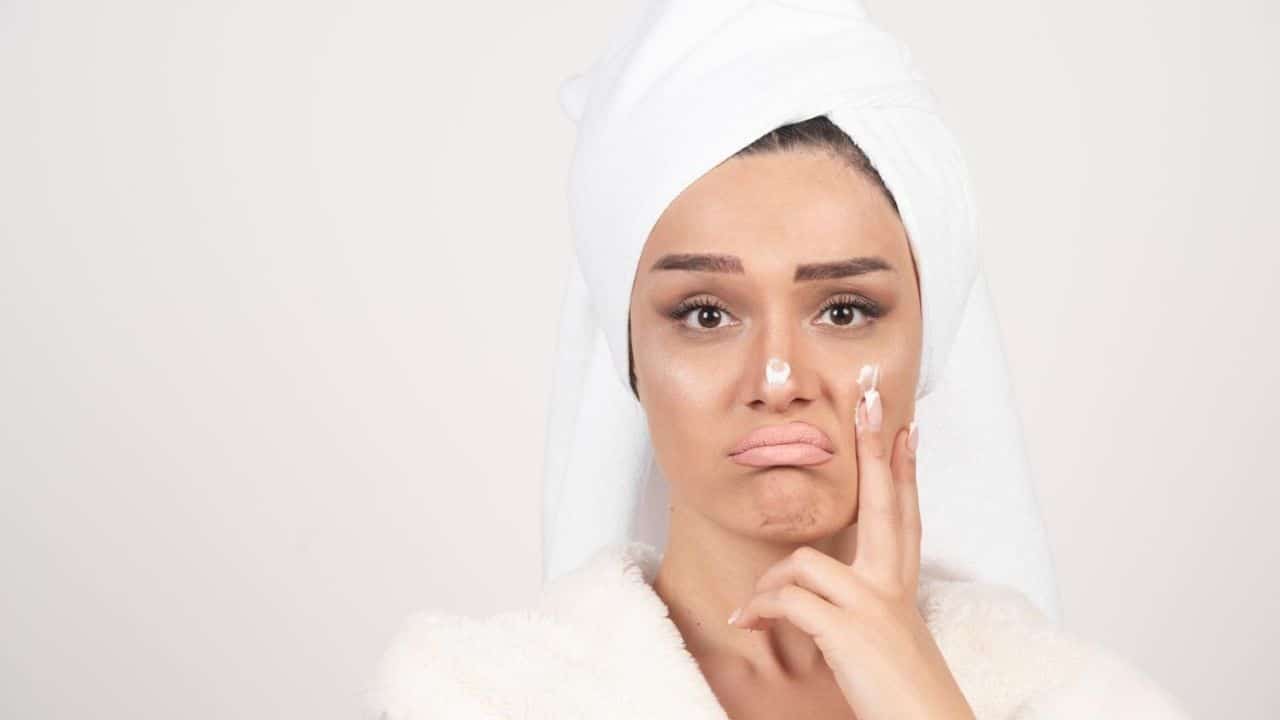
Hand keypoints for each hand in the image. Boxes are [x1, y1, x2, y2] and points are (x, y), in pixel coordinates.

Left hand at [727, 364, 974, 719]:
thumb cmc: (904, 699)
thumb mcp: (885, 644)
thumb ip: (863, 612)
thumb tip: (823, 600)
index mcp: (901, 591)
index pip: (906, 517)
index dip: (904, 471)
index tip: (904, 427)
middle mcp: (892, 590)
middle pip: (885, 504)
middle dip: (874, 450)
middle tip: (869, 399)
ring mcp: (872, 607)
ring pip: (805, 563)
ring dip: (771, 585)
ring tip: (755, 609)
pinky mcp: (848, 630)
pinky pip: (787, 601)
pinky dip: (761, 610)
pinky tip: (748, 624)